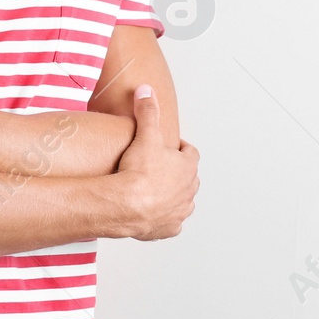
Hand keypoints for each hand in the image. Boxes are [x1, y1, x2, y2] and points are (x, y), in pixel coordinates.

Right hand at [113, 85, 198, 240]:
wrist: (127, 205)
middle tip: (160, 167)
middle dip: (177, 172)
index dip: (180, 148)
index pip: (191, 153)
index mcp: (188, 167)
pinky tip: (152, 214)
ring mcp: (180, 211)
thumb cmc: (140, 172)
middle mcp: (189, 190)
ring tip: (156, 190)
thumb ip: (147, 111)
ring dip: (173, 196)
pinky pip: (170, 223)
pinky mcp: (168, 228)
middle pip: (189, 178)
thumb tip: (146, 91)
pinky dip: (164, 218)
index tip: (168, 146)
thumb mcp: (145, 134)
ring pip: (183, 201)